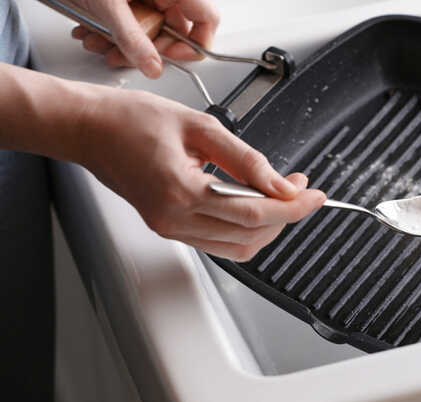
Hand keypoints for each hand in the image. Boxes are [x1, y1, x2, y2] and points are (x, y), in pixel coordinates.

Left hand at [70, 0, 218, 77]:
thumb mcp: (109, 6)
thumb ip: (133, 39)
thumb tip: (154, 67)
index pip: (207, 20)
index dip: (192, 44)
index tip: (170, 57)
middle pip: (173, 29)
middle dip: (143, 48)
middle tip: (123, 54)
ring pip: (149, 28)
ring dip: (122, 43)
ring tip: (98, 41)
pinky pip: (132, 20)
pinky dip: (112, 30)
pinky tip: (93, 30)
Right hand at [77, 87, 325, 260]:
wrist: (89, 130)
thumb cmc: (132, 120)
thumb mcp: (200, 127)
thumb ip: (246, 159)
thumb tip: (281, 183)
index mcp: (180, 192)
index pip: (253, 213)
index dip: (292, 207)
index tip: (315, 195)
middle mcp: (174, 220)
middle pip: (250, 235)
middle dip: (286, 214)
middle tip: (301, 188)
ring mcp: (170, 229)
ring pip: (238, 246)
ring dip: (269, 225)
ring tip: (284, 195)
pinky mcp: (169, 229)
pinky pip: (219, 242)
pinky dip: (246, 229)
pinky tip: (257, 205)